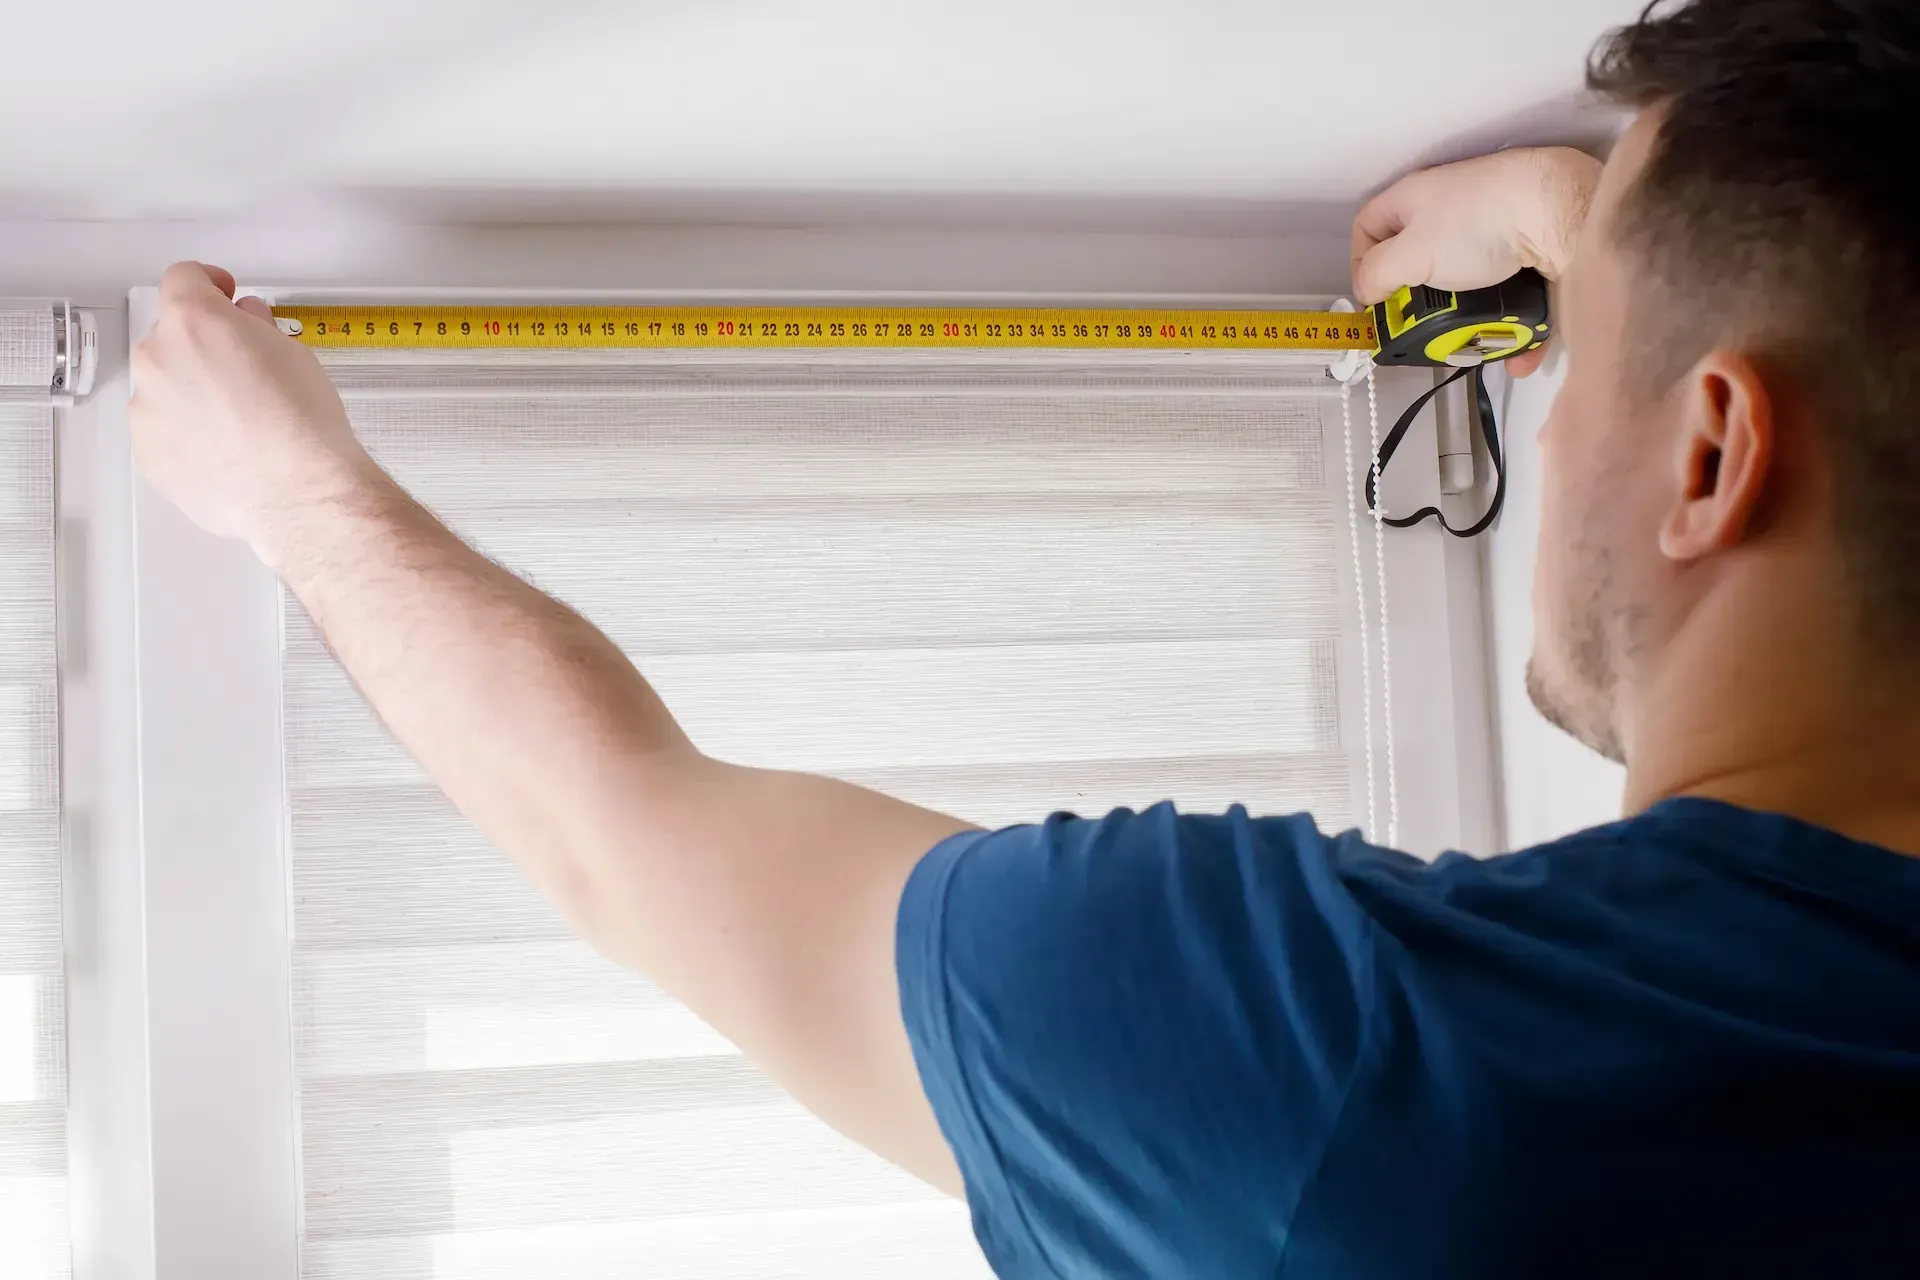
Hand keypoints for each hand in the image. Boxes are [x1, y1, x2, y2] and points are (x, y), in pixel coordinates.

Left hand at [130, 263, 387, 562]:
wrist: (299, 491)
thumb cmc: (304, 423)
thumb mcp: (294, 353)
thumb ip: (256, 327)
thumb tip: (245, 323)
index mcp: (194, 322)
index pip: (184, 278)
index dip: (209, 284)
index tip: (225, 295)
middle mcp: (158, 358)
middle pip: (172, 335)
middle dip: (203, 346)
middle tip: (245, 374)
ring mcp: (147, 409)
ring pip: (164, 386)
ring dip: (192, 392)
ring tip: (239, 424)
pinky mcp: (147, 453)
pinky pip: (162, 431)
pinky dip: (187, 434)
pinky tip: (227, 452)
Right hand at [1350, 147, 1601, 376]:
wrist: (1562, 213)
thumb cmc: (1477, 226)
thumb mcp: (1410, 254)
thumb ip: (1378, 276)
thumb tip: (1369, 292)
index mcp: (1413, 200)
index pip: (1368, 226)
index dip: (1361, 263)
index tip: (1374, 300)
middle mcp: (1450, 212)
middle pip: (1418, 262)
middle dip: (1420, 303)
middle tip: (1423, 329)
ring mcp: (1492, 232)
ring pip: (1466, 285)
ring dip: (1468, 323)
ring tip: (1474, 346)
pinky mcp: (1528, 253)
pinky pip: (1509, 296)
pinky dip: (1511, 326)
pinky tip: (1517, 352)